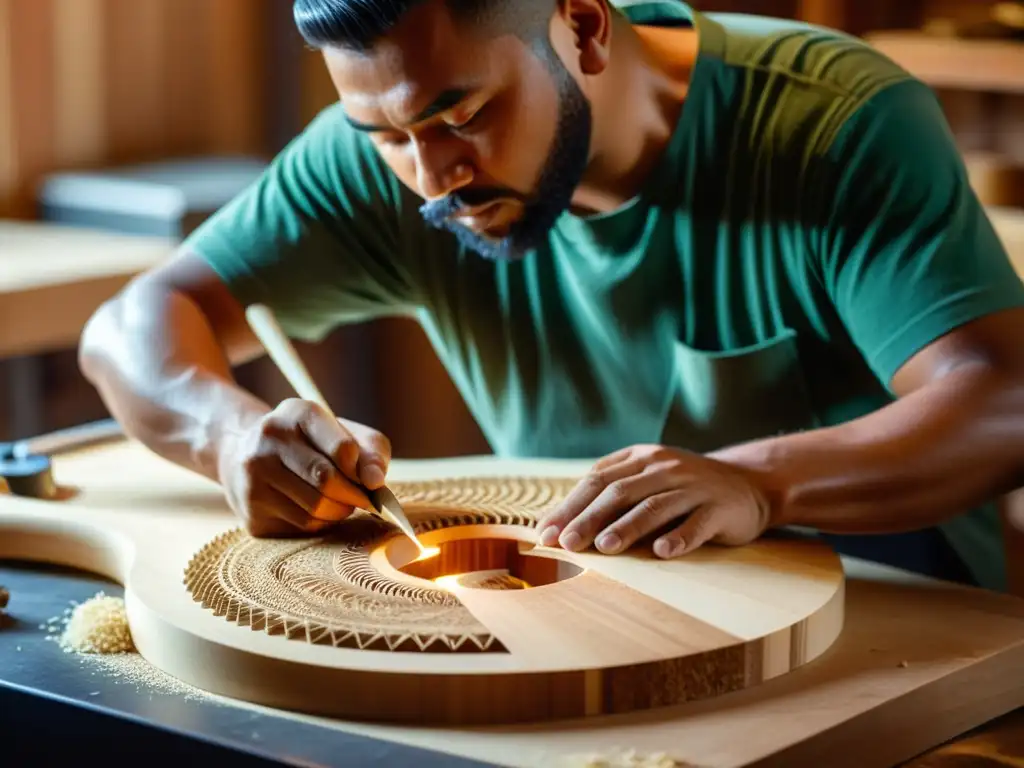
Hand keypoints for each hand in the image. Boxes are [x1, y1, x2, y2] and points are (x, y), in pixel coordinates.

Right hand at [216, 398, 390, 536]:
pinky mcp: (251, 511)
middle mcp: (269, 439)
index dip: (362, 469)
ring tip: (342, 503)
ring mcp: (253, 475)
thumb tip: (375, 481)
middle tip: (364, 500)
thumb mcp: (343, 433)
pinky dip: (322, 523)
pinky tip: (319, 511)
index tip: (368, 478)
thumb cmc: (310, 444)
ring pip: (315, 508)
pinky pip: (302, 526)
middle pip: (327, 480)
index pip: (342, 448)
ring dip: (340, 511)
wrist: (246, 454)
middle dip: (354, 495)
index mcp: (296, 412)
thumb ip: (370, 451)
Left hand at [536, 444, 773, 557]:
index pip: (597, 480)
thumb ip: (612, 492)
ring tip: (604, 547)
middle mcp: (666, 467)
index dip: (570, 506)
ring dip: (627, 528)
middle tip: (566, 543)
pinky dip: (679, 538)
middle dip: (588, 519)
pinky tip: (662, 553)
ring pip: (655, 506)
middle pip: (620, 493)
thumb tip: (561, 523)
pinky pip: (697, 524)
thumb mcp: (648, 479)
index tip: (547, 533)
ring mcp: (694, 487)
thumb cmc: (684, 489)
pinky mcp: (720, 508)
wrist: (750, 485)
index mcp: (642, 457)